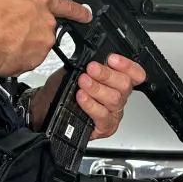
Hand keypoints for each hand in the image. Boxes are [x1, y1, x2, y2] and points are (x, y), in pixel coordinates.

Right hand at [0, 0, 90, 77]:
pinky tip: (3, 50)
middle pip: (44, 26)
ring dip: (23, 42)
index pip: (66, 5)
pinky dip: (18, 56)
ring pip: (36, 43)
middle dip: (30, 28)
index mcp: (39, 1)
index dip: (78, 10)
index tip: (86, 14)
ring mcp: (41, 43)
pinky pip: (28, 59)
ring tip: (2, 39)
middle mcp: (45, 23)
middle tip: (9, 27)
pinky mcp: (33, 62)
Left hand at [30, 54, 146, 139]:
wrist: (47, 108)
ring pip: (115, 100)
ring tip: (84, 82)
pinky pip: (103, 116)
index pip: (135, 73)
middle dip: (107, 75)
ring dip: (98, 89)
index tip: (112, 59)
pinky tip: (82, 98)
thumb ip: (89, 62)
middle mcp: (119, 96)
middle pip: (125, 85)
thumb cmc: (65, 89)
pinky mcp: (105, 127)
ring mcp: (113, 112)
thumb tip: (92, 54)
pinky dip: (91, 105)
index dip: (127, 65)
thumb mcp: (76, 69)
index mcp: (117, 80)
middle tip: (92, 68)